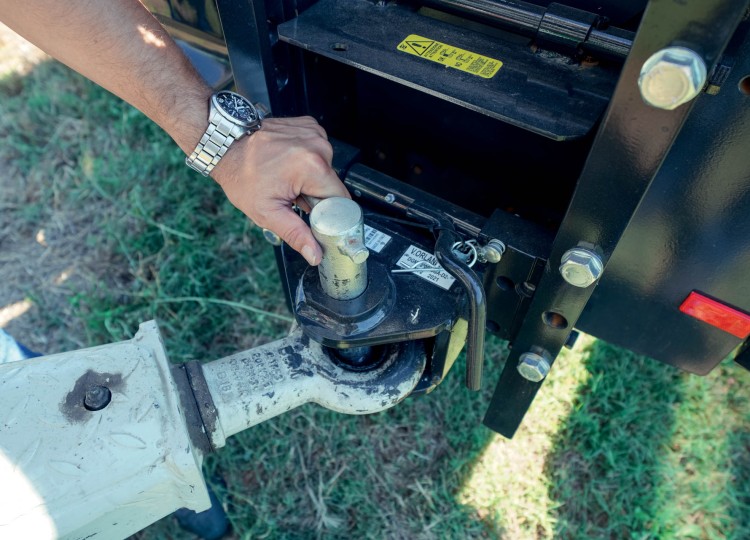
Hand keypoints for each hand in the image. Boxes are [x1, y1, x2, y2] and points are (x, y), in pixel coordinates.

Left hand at [210, 116, 349, 265]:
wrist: (225, 145)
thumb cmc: (241, 176)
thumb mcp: (267, 213)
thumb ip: (296, 235)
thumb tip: (316, 254)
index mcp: (311, 166)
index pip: (341, 200)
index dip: (330, 214)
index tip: (315, 219)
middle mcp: (317, 145)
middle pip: (334, 185)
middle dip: (317, 197)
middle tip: (292, 197)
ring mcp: (314, 132)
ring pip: (327, 170)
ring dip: (312, 179)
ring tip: (288, 179)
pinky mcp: (310, 126)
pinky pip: (320, 153)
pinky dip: (308, 162)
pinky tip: (289, 164)